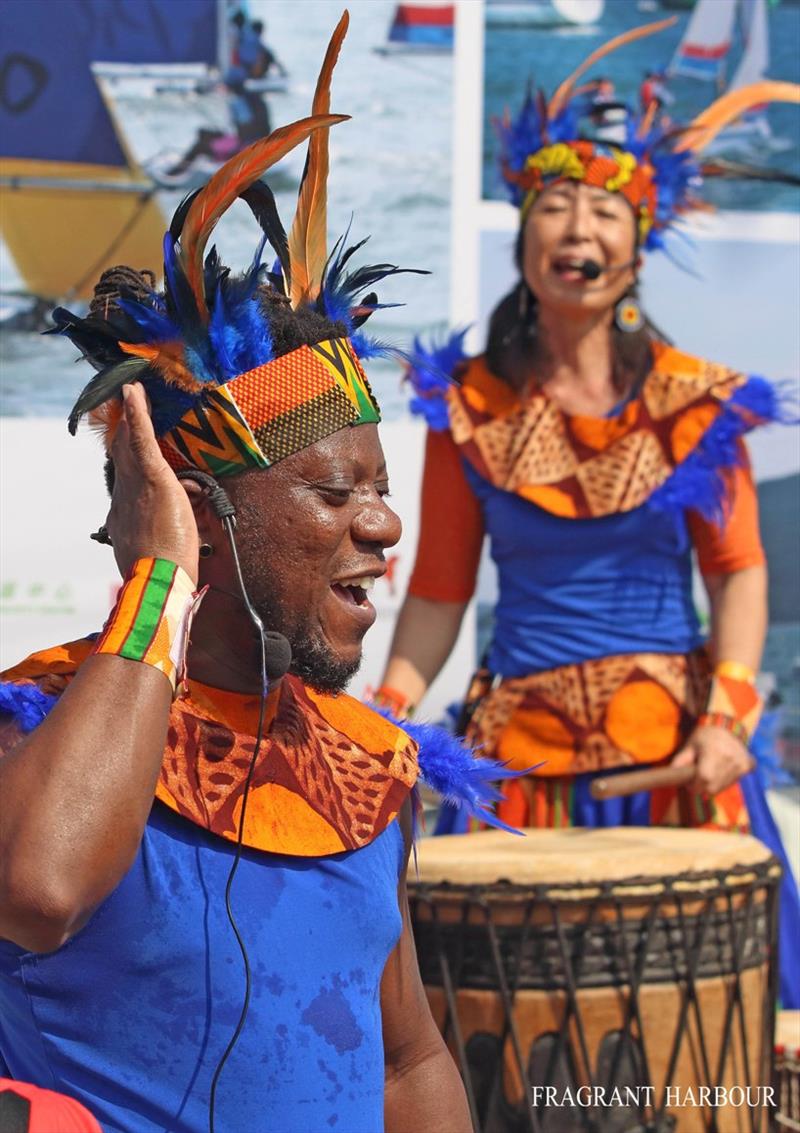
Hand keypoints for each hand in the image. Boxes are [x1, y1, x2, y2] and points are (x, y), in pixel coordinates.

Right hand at [106, 384, 199, 583]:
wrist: (160, 580)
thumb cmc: (167, 571)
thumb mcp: (166, 543)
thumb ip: (176, 520)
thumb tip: (191, 505)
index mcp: (125, 512)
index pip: (126, 478)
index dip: (127, 458)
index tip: (124, 442)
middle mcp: (124, 494)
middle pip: (121, 453)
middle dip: (122, 428)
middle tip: (122, 403)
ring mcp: (135, 484)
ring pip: (130, 441)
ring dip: (130, 413)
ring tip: (130, 389)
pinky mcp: (152, 478)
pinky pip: (142, 439)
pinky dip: (137, 414)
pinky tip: (133, 391)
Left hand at [671, 725, 753, 796]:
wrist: (727, 725)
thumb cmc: (704, 735)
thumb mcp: (689, 745)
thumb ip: (680, 761)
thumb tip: (673, 775)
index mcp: (713, 754)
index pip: (702, 781)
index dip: (693, 785)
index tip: (690, 782)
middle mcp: (729, 760)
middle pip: (713, 789)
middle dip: (703, 787)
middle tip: (699, 776)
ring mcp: (741, 764)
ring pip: (723, 787)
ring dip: (714, 784)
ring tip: (711, 769)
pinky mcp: (748, 765)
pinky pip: (735, 781)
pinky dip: (727, 779)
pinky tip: (723, 767)